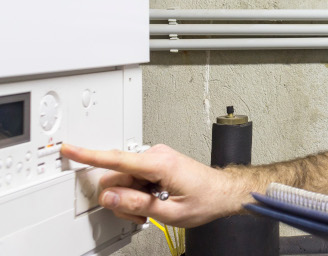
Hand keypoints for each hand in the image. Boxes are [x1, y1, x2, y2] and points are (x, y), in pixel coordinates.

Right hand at [60, 143, 248, 227]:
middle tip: (141, 213)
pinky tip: (152, 202)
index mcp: (159, 164)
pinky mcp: (155, 163)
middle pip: (116, 177)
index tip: (70, 149)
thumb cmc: (204, 200)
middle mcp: (155, 155)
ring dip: (131, 199)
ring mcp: (156, 157)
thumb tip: (109, 196)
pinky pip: (133, 179)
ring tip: (152, 209)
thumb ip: (136, 204)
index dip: (89, 155)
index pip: (116, 158)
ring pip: (123, 181)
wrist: (222, 192)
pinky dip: (138, 194)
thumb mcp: (169, 211)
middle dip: (121, 199)